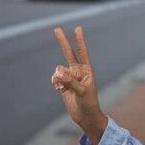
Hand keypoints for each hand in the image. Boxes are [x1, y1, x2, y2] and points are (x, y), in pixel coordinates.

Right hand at [51, 26, 106, 144]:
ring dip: (58, 77)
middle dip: (63, 41)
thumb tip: (57, 73)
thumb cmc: (89, 103)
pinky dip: (55, 82)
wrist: (85, 116)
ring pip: (59, 70)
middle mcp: (78, 71)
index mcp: (87, 70)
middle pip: (68, 53)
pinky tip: (59, 89)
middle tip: (56, 29)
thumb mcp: (82, 91)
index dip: (80, 40)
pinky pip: (55, 78)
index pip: (83, 52)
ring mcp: (70, 77)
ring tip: (64, 87)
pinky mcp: (63, 84)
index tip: (78, 28)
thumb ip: (70, 81)